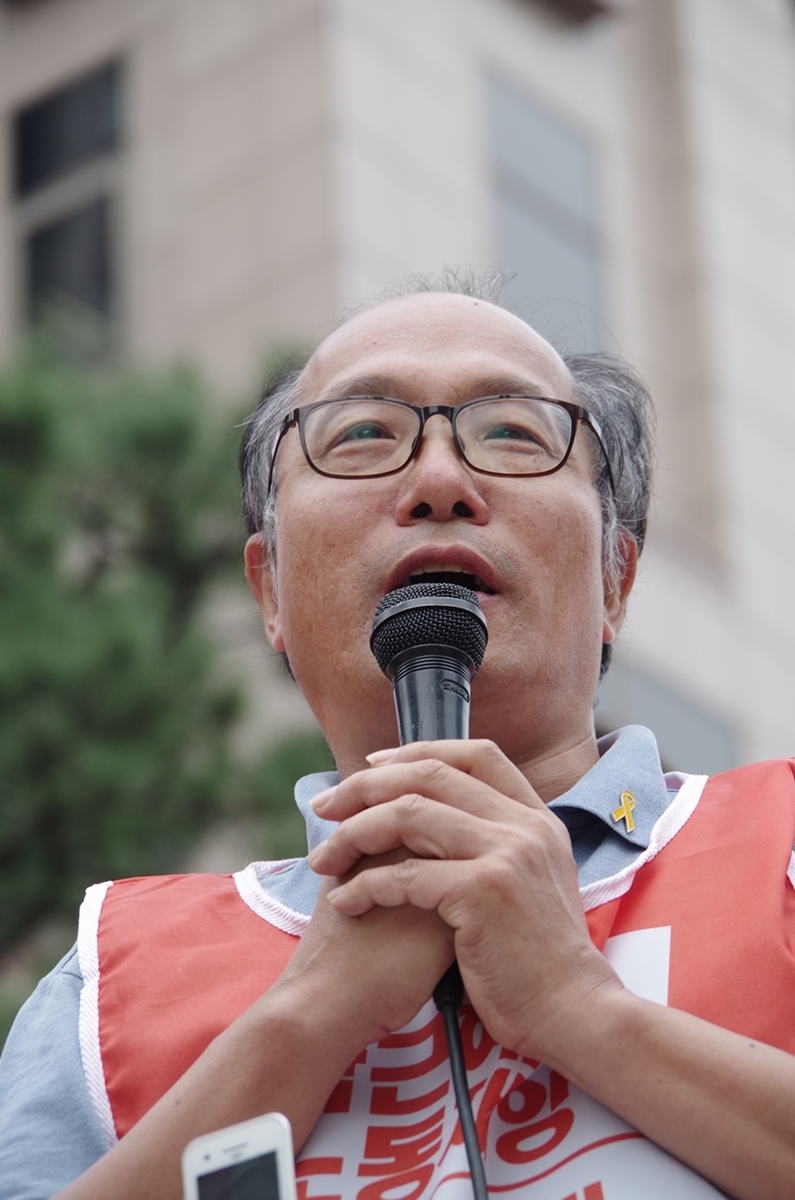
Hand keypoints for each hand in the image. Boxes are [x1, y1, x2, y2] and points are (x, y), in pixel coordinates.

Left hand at [309, 740, 621, 1060]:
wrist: (574, 1012)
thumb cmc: (540, 960)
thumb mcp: (536, 882)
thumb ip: (501, 844)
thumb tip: (444, 820)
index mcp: (537, 818)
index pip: (476, 755)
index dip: (418, 752)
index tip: (373, 766)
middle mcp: (524, 825)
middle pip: (430, 775)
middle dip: (366, 786)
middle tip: (325, 806)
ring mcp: (506, 853)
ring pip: (409, 815)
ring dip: (354, 835)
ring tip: (324, 860)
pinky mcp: (483, 891)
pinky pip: (406, 874)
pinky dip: (365, 887)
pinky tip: (346, 902)